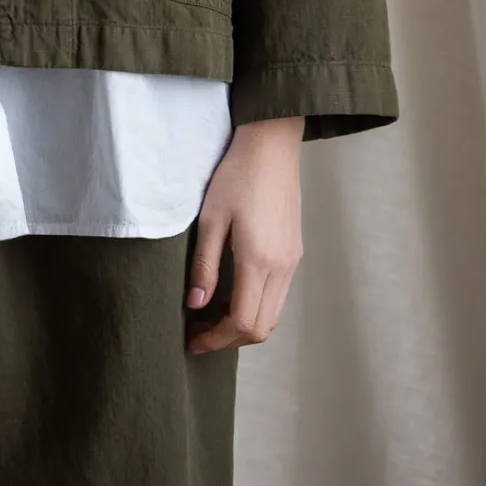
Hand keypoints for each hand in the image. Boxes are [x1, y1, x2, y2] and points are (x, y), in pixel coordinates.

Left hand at [184, 115, 303, 355]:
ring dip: (243, 325)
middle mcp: (282, 267)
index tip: (191, 341)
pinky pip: (278, 296)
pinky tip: (232, 295)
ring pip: (272, 315)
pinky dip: (256, 307)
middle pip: (261, 327)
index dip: (215, 340)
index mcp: (260, 260)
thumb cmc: (236, 174)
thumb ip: (204, 265)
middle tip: (197, 333)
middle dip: (228, 339)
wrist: (271, 144)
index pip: (242, 322)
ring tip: (210, 317)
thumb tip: (195, 305)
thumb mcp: (211, 218)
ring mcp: (293, 260)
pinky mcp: (295, 252)